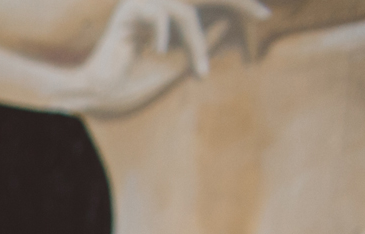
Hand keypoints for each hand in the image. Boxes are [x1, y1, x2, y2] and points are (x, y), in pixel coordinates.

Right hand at [51, 0, 267, 115]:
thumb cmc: (137, 81)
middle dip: (237, 3)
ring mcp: (146, 1)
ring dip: (197, 43)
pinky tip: (162, 54)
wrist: (100, 93)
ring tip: (201, 73)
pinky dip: (166, 36)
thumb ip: (208, 39)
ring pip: (187, 10)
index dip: (238, 6)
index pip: (212, 3)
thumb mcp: (183, 61)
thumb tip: (236, 21)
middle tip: (264, 16)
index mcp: (175, 8)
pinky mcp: (130, 9)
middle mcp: (161, 0)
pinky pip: (161, 14)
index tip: (265, 18)